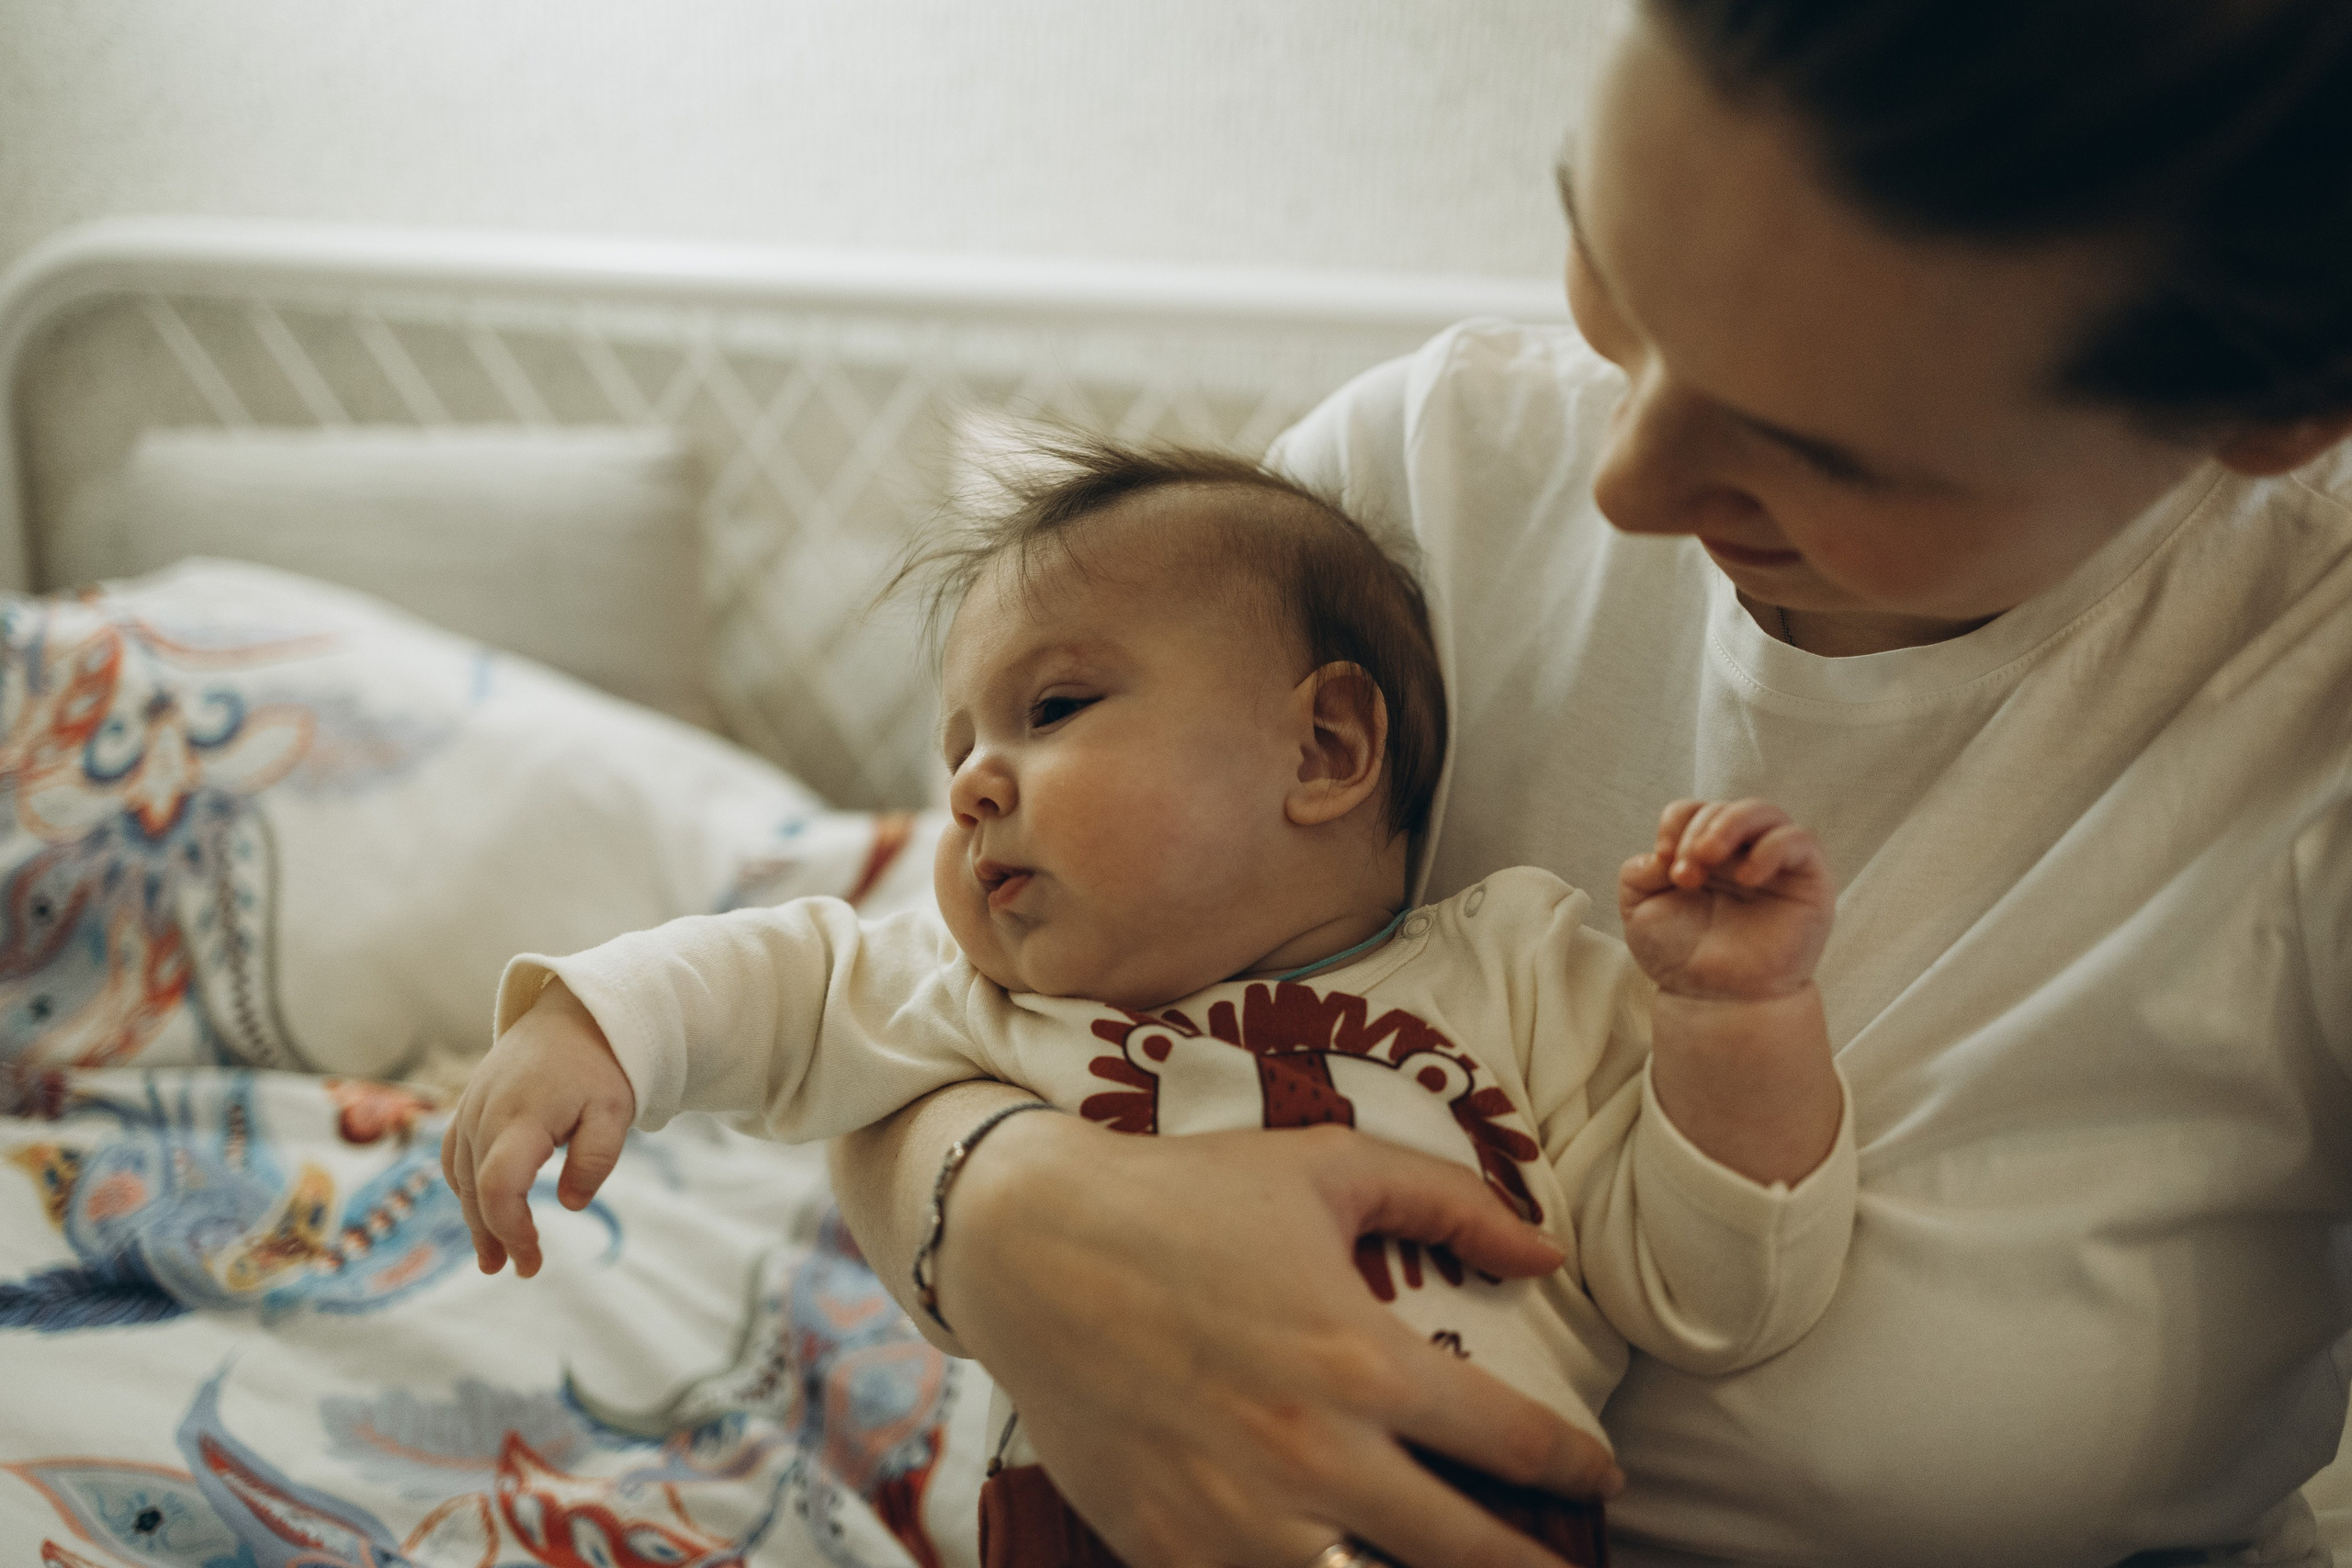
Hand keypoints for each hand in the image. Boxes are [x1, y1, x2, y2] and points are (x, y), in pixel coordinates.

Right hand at [440, 977, 633, 1277]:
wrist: (575, 1012)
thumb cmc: (600, 1065)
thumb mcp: (615, 1110)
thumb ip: (596, 1158)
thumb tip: (571, 1204)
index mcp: (522, 1115)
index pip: (499, 1186)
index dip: (509, 1229)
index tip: (531, 1258)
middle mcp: (486, 1113)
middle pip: (477, 1188)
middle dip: (495, 1235)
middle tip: (524, 1269)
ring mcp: (471, 1107)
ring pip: (462, 1175)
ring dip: (474, 1218)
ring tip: (494, 1259)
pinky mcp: (469, 1104)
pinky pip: (455, 1154)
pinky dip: (465, 1186)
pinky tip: (481, 1211)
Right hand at [933, 1112, 1622, 1567]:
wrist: (1029, 1242)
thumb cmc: (1184, 1194)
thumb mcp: (1324, 1165)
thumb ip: (1449, 1201)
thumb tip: (1545, 1247)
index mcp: (1361, 1362)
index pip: (1511, 1443)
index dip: (1574, 1465)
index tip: (1597, 1473)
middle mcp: (1313, 1458)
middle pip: (1466, 1555)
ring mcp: (1238, 1521)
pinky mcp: (1169, 1551)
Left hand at [1618, 797, 1833, 999]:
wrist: (1714, 1000)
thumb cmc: (1681, 956)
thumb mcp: (1639, 909)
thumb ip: (1637, 872)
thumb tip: (1660, 854)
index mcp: (1701, 853)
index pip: (1692, 810)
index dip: (1675, 824)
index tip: (1661, 860)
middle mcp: (1739, 852)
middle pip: (1723, 809)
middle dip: (1696, 833)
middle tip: (1684, 874)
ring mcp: (1774, 864)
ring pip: (1763, 812)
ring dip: (1729, 825)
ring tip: (1707, 856)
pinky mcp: (1808, 880)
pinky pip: (1800, 840)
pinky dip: (1771, 847)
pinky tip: (1747, 877)